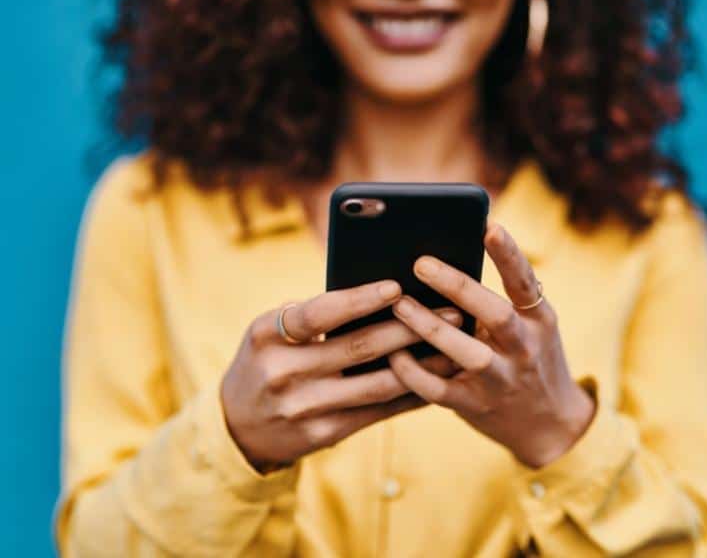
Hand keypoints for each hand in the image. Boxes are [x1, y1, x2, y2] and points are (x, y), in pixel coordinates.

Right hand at [221, 280, 460, 468]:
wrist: (237, 426)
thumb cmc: (265, 361)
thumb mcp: (269, 332)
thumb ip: (310, 314)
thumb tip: (379, 294)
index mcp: (267, 336)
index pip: (318, 312)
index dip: (359, 299)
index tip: (397, 286)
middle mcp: (283, 372)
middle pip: (358, 347)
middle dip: (409, 327)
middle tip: (451, 310)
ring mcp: (304, 408)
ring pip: (376, 383)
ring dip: (422, 364)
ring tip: (454, 345)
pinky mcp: (324, 434)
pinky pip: (377, 411)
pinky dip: (409, 395)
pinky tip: (435, 379)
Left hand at [388, 223, 594, 468]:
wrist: (549, 424)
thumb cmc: (529, 358)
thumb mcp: (532, 326)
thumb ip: (504, 298)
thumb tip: (455, 255)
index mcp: (538, 320)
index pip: (525, 282)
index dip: (509, 255)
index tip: (489, 226)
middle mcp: (523, 348)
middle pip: (494, 313)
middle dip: (457, 287)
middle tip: (420, 263)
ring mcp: (500, 380)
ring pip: (466, 352)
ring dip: (430, 327)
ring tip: (399, 303)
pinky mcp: (475, 405)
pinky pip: (439, 389)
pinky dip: (413, 372)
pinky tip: (392, 354)